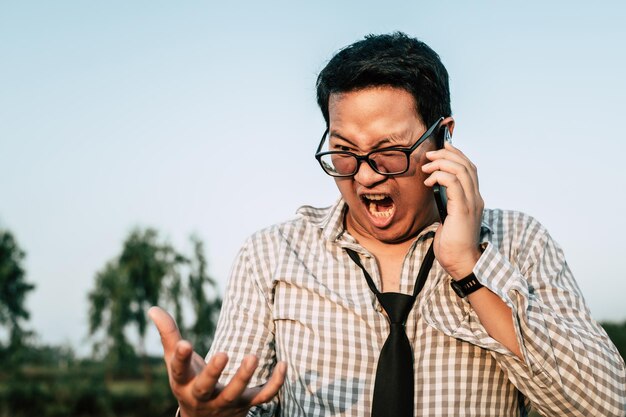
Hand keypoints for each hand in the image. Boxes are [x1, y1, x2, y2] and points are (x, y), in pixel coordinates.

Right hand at [148, 306, 286, 416]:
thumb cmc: (188, 379)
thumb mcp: (175, 360)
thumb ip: (168, 335)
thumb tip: (153, 308)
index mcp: (183, 381)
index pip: (178, 370)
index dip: (180, 358)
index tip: (184, 344)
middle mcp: (202, 395)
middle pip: (206, 387)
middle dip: (213, 373)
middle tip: (223, 354)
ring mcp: (225, 402)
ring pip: (235, 393)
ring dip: (244, 377)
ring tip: (253, 356)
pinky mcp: (246, 404)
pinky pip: (262, 397)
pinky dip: (275, 384)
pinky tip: (284, 365)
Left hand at [422, 141, 483, 278]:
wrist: (461, 262)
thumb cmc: (453, 244)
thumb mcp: (449, 217)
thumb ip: (448, 202)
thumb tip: (436, 187)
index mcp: (474, 199)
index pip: (470, 169)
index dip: (457, 155)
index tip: (442, 148)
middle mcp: (476, 198)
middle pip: (467, 165)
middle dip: (447, 154)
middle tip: (429, 155)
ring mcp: (472, 203)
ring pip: (461, 170)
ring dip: (441, 163)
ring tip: (426, 167)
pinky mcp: (463, 210)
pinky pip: (454, 183)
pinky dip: (440, 176)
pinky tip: (429, 181)